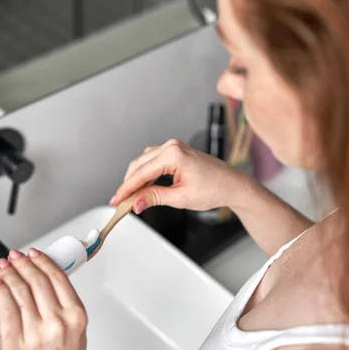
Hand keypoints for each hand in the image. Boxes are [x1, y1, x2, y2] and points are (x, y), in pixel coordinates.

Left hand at [0, 248, 87, 349]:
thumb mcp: (77, 330)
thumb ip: (63, 306)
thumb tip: (43, 282)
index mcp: (75, 316)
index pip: (57, 277)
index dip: (43, 260)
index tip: (35, 253)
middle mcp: (56, 322)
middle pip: (36, 281)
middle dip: (23, 263)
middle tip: (16, 256)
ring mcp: (34, 333)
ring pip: (19, 292)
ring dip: (9, 274)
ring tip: (4, 266)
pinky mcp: (14, 344)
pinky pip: (5, 310)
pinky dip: (0, 293)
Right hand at [111, 139, 247, 213]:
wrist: (232, 185)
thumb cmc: (215, 188)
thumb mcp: (181, 197)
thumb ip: (155, 198)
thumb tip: (136, 203)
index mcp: (174, 154)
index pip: (141, 173)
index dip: (126, 189)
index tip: (116, 201)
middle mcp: (172, 146)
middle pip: (139, 165)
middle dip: (129, 185)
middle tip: (121, 203)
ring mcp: (173, 147)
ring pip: (144, 162)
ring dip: (136, 179)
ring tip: (131, 198)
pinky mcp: (175, 152)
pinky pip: (153, 161)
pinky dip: (146, 174)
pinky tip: (144, 188)